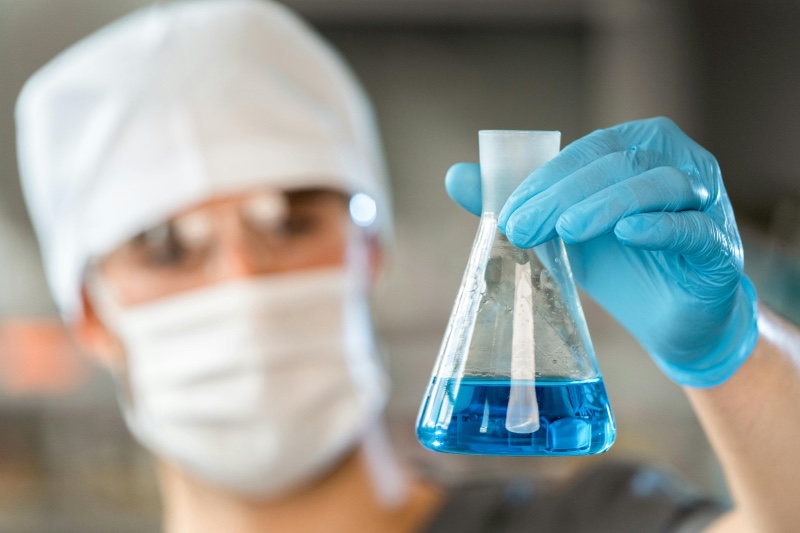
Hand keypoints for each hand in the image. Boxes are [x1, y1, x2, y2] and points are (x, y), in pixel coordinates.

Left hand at [445, 117, 757, 386]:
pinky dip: (660, 228)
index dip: (546, 178)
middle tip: (521, 228)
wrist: (670, 318)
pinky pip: (693, 228)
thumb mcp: (562, 230)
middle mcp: (678, 163)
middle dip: (563, 195)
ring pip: (658, 185)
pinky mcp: (719, 247)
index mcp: (639, 148)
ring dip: (607, 204)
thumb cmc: (619, 263)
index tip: (507, 213)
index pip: (589, 151)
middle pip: (619, 163)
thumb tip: (454, 176)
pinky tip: (628, 234)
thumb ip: (517, 201)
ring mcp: (706, 202)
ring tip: (566, 230)